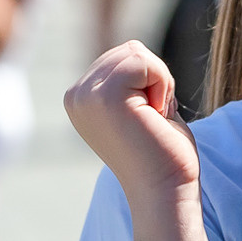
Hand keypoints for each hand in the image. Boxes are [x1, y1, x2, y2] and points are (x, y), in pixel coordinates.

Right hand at [66, 41, 201, 205]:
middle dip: (156, 80)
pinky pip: (145, 62)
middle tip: (153, 121)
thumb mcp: (140, 105)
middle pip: (130, 50)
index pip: (124, 56)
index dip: (151, 83)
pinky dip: (163, 86)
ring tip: (153, 120)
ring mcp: (86, 96)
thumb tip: (134, 50)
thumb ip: (130, 79)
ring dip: (161, 84)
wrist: (165, 190)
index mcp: (80, 98)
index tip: (148, 120)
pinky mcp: (104, 97)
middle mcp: (76, 95)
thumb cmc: (163, 154)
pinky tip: (156, 118)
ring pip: (138, 54)